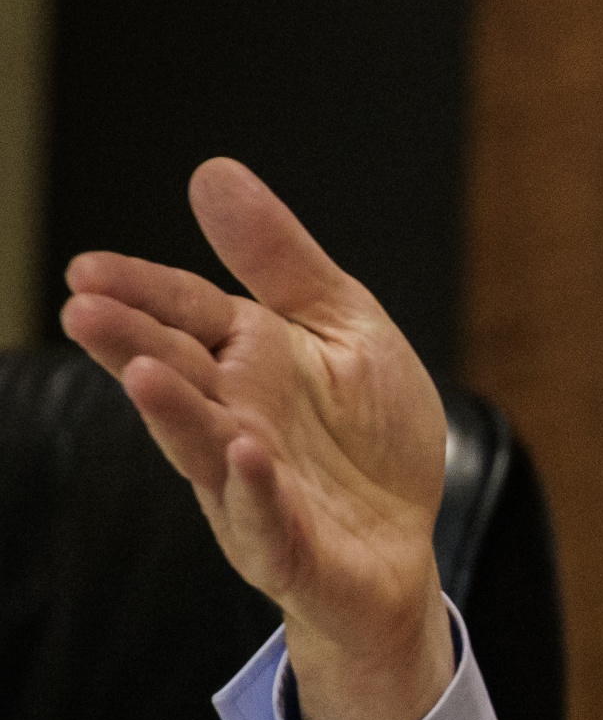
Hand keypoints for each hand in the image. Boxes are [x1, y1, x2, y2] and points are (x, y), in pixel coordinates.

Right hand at [60, 158, 453, 719]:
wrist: (403, 544)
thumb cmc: (368, 436)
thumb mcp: (343, 327)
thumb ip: (282, 261)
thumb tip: (211, 171)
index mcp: (250, 363)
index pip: (186, 316)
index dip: (142, 291)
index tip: (85, 268)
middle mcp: (238, 422)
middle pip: (179, 376)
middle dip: (131, 344)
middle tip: (82, 308)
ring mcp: (258, 490)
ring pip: (207, 449)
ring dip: (175, 414)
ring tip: (142, 372)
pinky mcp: (295, 548)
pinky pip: (272, 521)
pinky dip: (259, 492)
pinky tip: (249, 452)